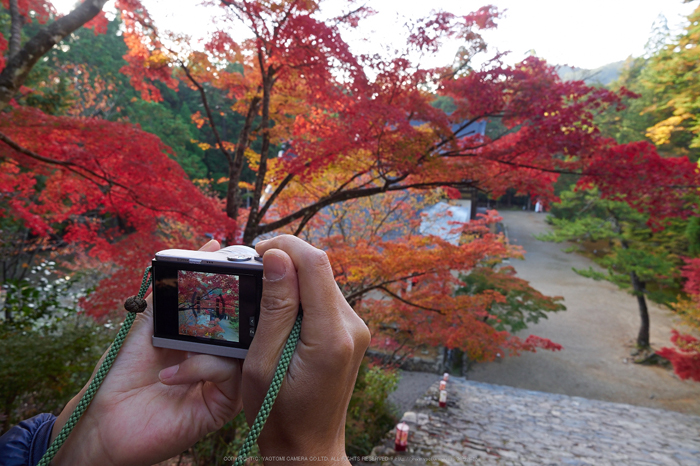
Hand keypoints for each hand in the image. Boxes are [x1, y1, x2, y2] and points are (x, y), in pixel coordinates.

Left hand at [52, 240, 241, 465]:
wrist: (102, 422)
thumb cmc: (121, 374)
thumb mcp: (148, 321)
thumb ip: (172, 288)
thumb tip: (205, 247)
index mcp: (207, 338)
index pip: (235, 309)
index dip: (238, 288)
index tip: (235, 265)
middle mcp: (220, 358)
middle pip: (248, 328)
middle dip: (237, 309)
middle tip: (226, 296)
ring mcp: (223, 382)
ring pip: (245, 349)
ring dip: (213, 340)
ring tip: (183, 342)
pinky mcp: (221, 405)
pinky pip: (229, 375)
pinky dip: (202, 367)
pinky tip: (171, 375)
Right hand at [245, 235, 370, 464]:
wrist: (308, 447)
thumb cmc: (277, 413)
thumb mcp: (262, 362)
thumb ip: (274, 307)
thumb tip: (277, 256)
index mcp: (332, 335)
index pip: (315, 263)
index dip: (283, 247)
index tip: (254, 255)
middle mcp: (353, 326)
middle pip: (320, 269)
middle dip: (285, 262)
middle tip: (251, 276)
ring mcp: (356, 329)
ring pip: (322, 281)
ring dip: (292, 280)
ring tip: (261, 298)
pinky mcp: (351, 333)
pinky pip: (324, 299)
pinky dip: (301, 296)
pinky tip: (279, 313)